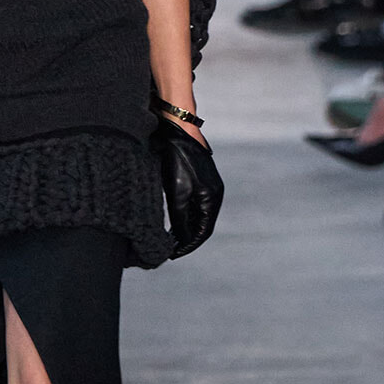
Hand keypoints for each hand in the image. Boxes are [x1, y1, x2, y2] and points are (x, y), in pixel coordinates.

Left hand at [151, 117, 224, 258]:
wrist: (176, 130)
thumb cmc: (176, 158)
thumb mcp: (176, 191)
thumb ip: (180, 216)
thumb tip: (182, 239)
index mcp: (212, 197)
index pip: (203, 231)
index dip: (188, 245)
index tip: (173, 254)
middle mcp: (214, 193)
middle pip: (201, 224)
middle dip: (186, 238)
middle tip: (169, 249)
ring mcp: (208, 186)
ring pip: (198, 215)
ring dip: (185, 227)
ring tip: (169, 238)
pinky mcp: (200, 179)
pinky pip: (194, 203)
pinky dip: (184, 214)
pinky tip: (171, 219)